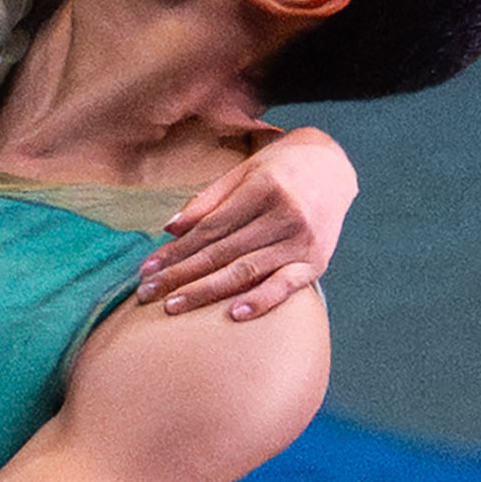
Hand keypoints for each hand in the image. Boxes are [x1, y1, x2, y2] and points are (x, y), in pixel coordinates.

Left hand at [133, 117, 354, 328]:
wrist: (333, 167)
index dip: (176, 251)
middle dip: (181, 276)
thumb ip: (208, 201)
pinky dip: (262, 300)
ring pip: (246, 272)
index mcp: (263, 189)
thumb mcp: (243, 172)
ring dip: (206, 292)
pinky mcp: (316, 262)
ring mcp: (302, 241)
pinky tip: (235, 314)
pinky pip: (286, 286)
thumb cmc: (280, 169)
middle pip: (222, 253)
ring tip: (174, 306)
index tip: (147, 269)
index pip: (210, 230)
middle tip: (148, 294)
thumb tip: (170, 228)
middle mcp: (284, 216)